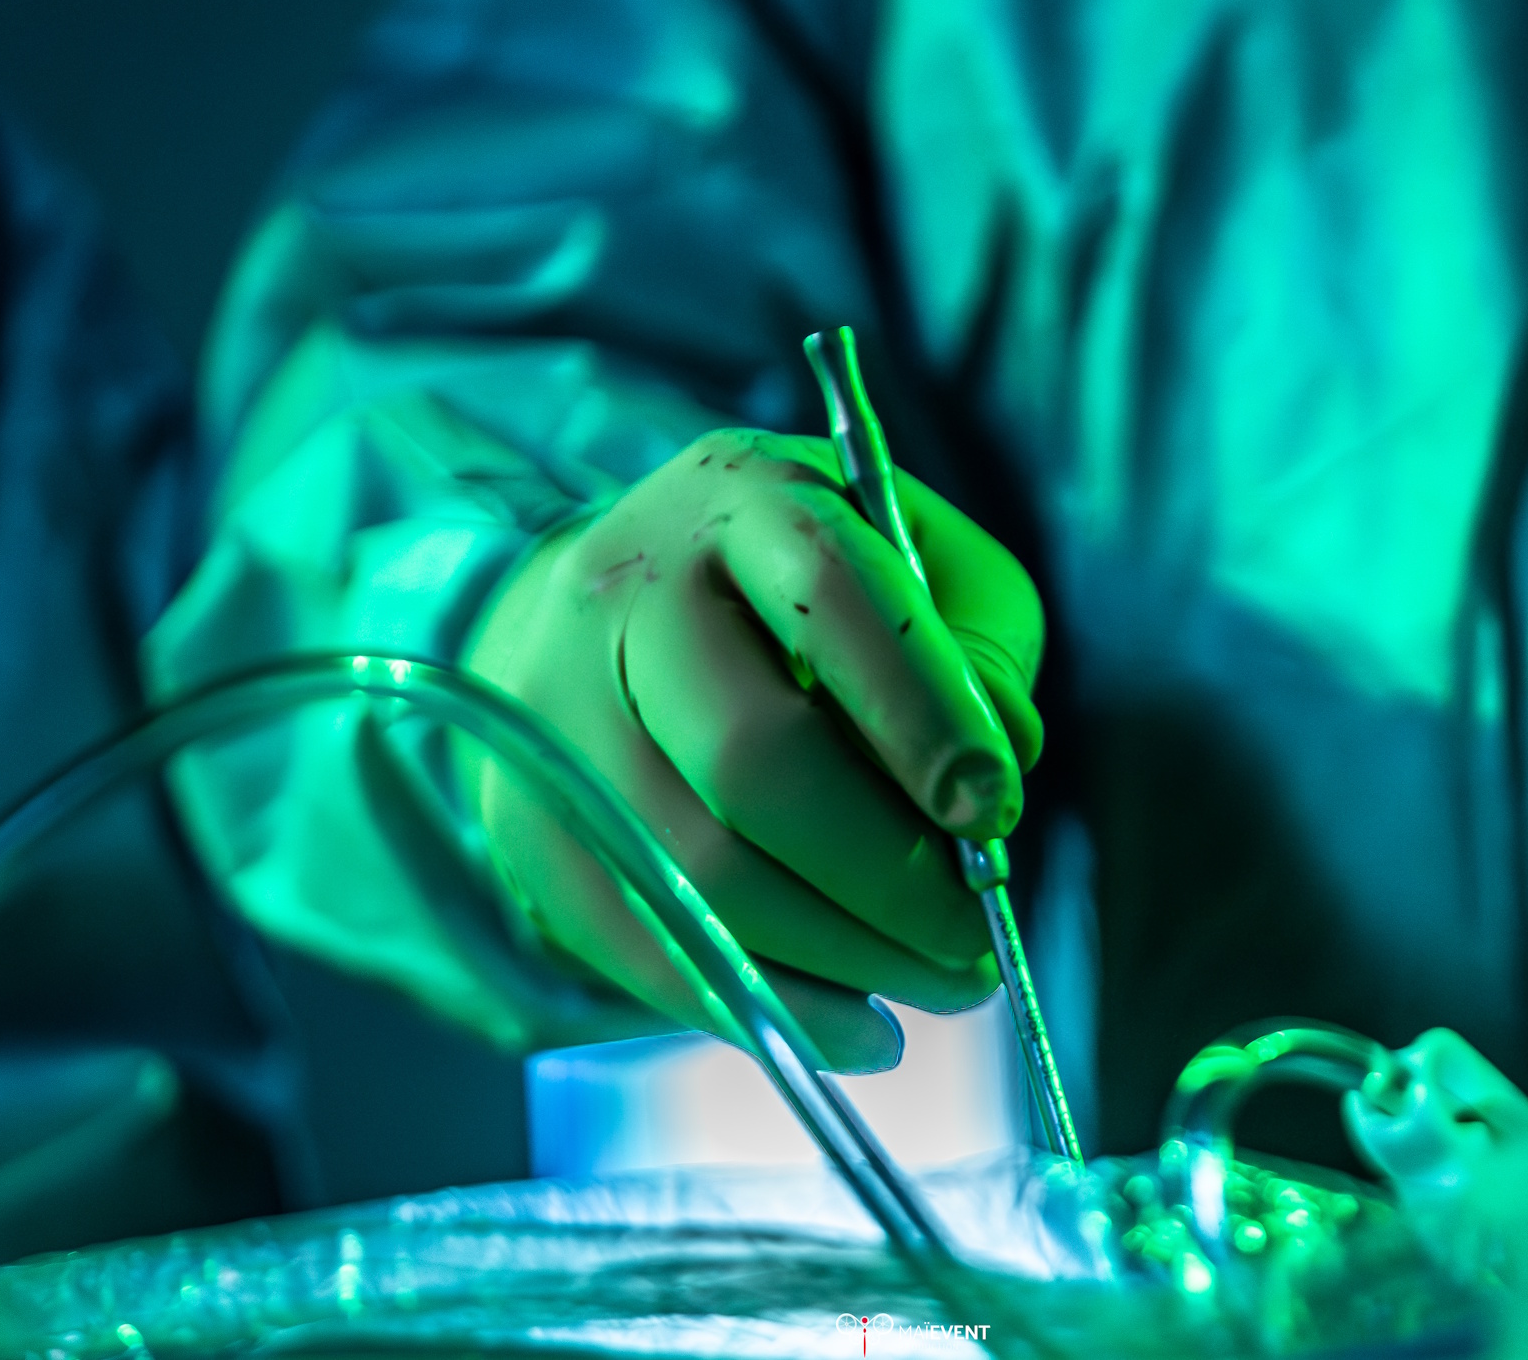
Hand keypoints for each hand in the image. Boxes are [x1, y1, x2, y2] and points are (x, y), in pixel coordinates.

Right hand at [462, 429, 1043, 1068]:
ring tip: (941, 982)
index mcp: (743, 501)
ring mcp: (559, 716)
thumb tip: (993, 780)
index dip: (920, 714)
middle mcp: (631, 595)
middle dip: (888, 873)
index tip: (993, 811)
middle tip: (974, 937)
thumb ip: (976, 647)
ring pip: (701, 875)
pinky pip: (653, 952)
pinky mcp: (534, 830)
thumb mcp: (915, 560)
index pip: (831, 597)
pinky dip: (773, 1008)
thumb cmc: (805, 591)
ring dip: (846, 957)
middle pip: (752, 760)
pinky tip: (862, 1028)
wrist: (604, 608)